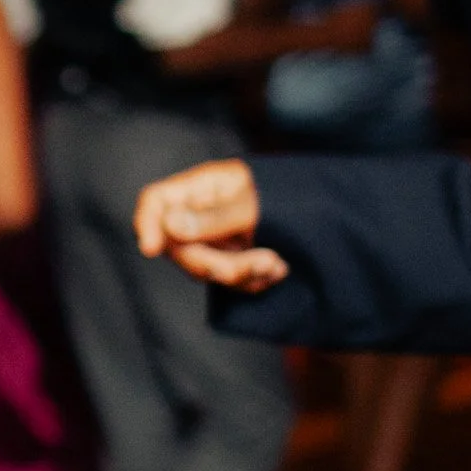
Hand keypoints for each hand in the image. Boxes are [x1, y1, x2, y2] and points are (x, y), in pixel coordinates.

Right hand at [133, 158, 290, 290]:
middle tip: (261, 262)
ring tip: (276, 264)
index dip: (146, 223)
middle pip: (178, 247)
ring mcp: (213, 240)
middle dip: (216, 263)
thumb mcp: (251, 204)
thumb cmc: (287, 195)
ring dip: (242, 274)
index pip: (155, 202)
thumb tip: (168, 225)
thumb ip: (212, 218)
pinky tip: (278, 269)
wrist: (324, 212)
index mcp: (199, 189)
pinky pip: (227, 282)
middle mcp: (199, 215)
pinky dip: (253, 281)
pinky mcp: (229, 260)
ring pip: (204, 270)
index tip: (151, 249)